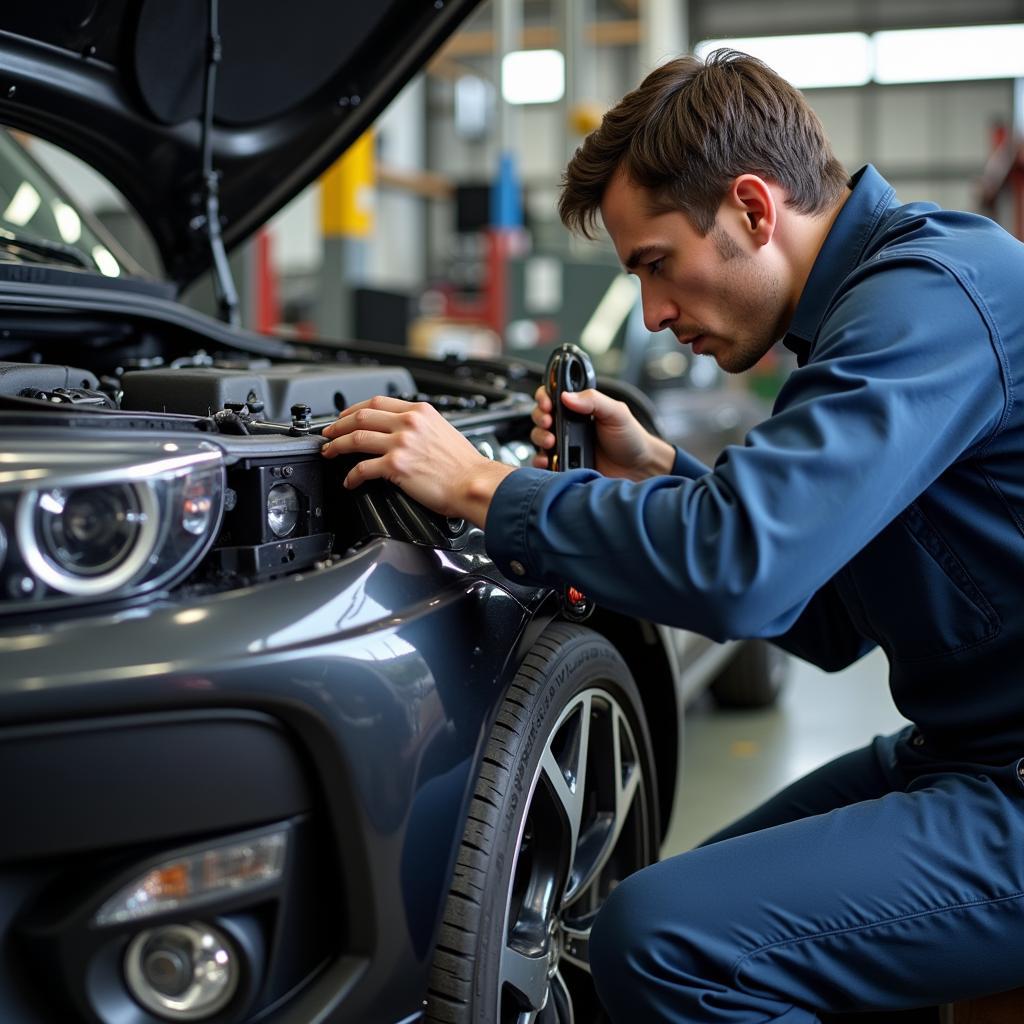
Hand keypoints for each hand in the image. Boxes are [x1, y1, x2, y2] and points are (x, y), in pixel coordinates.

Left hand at [320, 396, 513, 526]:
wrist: (475, 483)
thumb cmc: (465, 465)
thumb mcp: (443, 431)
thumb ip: (421, 427)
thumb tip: (401, 433)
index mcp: (420, 412)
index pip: (378, 403)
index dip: (354, 409)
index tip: (346, 417)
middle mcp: (408, 423)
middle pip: (361, 416)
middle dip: (338, 425)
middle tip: (328, 433)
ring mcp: (401, 443)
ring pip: (355, 438)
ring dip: (337, 446)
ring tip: (329, 452)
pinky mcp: (396, 465)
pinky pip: (362, 468)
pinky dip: (351, 475)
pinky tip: (349, 481)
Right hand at [529, 385, 675, 479]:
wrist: (638, 468)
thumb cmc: (630, 439)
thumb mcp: (616, 412)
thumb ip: (593, 400)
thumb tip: (567, 396)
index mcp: (579, 409)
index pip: (553, 396)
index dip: (544, 397)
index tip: (547, 403)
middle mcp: (568, 426)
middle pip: (540, 416)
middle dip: (540, 418)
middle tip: (549, 422)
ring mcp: (565, 445)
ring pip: (538, 438)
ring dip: (539, 438)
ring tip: (551, 442)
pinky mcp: (563, 464)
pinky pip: (543, 462)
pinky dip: (540, 461)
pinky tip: (547, 460)